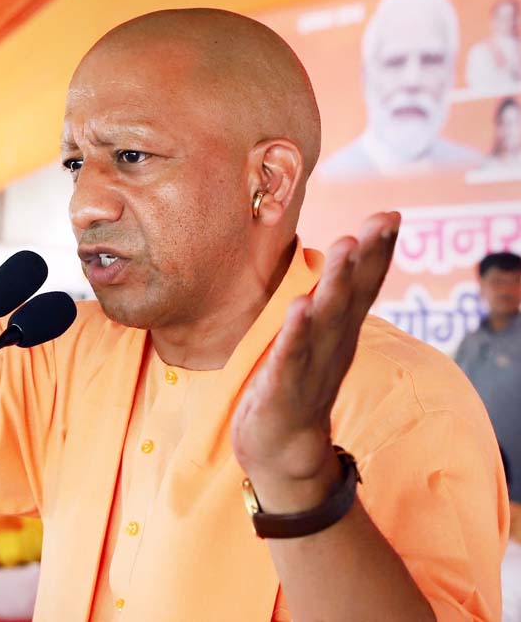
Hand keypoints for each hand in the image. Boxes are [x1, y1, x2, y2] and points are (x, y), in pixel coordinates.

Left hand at [231, 212, 400, 511]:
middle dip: (364, 257)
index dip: (376, 253)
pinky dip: (295, 334)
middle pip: (351, 298)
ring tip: (344, 246)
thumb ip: (326, 306)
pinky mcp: (282, 392)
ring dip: (335, 284)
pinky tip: (299, 306)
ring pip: (325, 322)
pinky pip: (290, 359)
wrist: (282, 455)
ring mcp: (309, 370)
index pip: (363, 289)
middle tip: (378, 221)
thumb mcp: (314, 341)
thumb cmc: (293, 388)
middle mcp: (331, 349)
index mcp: (338, 334)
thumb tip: (336, 262)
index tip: (389, 215)